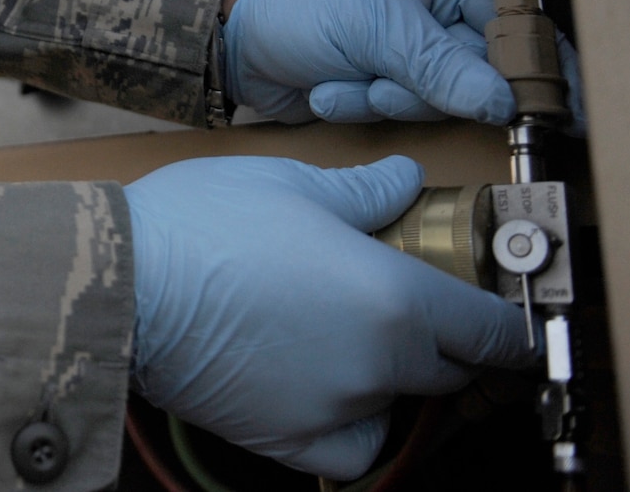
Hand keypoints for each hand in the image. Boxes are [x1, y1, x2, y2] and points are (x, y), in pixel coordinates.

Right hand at [126, 155, 536, 478]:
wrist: (123, 282)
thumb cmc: (203, 223)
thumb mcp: (291, 183)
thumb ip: (363, 192)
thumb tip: (405, 181)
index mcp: (396, 298)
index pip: (490, 331)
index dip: (506, 327)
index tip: (506, 324)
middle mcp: (379, 365)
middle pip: (448, 370)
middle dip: (440, 343)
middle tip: (401, 307)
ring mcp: (337, 410)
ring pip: (395, 405)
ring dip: (385, 378)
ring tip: (337, 336)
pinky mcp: (290, 439)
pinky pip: (352, 448)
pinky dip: (350, 425)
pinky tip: (324, 390)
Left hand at [222, 0, 582, 126]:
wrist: (235, 39)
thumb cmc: (298, 6)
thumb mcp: (373, 27)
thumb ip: (440, 66)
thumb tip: (502, 101)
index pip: (511, 22)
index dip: (529, 66)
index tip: (552, 107)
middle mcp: (437, 9)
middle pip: (481, 72)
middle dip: (427, 85)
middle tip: (386, 76)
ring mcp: (414, 50)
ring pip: (444, 101)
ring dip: (390, 97)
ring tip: (350, 74)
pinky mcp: (391, 84)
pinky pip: (406, 114)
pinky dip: (365, 106)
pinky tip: (331, 86)